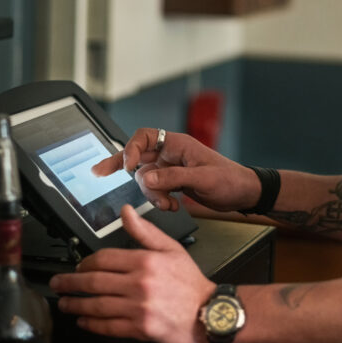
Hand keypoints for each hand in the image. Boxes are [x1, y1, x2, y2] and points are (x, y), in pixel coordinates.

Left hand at [49, 204, 215, 342]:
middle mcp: (139, 284)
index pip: (104, 259)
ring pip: (97, 305)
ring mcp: (138, 308)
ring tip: (65, 304)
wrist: (209, 313)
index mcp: (145, 261)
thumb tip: (127, 211)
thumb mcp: (171, 249)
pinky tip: (84, 322)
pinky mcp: (140, 329)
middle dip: (71, 283)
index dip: (86, 262)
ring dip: (76, 305)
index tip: (78, 266)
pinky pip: (108, 326)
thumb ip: (145, 231)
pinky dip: (92, 325)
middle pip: (94, 282)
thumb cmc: (190, 282)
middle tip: (58, 284)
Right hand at [91, 128, 259, 212]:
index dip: (131, 149)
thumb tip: (145, 178)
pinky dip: (158, 200)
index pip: (145, 137)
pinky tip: (171, 205)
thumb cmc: (230, 180)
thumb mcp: (202, 178)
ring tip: (168, 203)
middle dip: (123, 167)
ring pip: (145, 179)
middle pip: (137, 157)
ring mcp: (171, 169)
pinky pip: (154, 190)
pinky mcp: (173, 183)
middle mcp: (171, 154)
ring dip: (151, 194)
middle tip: (98, 172)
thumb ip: (173, 178)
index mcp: (178, 144)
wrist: (243, 194)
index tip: (127, 167)